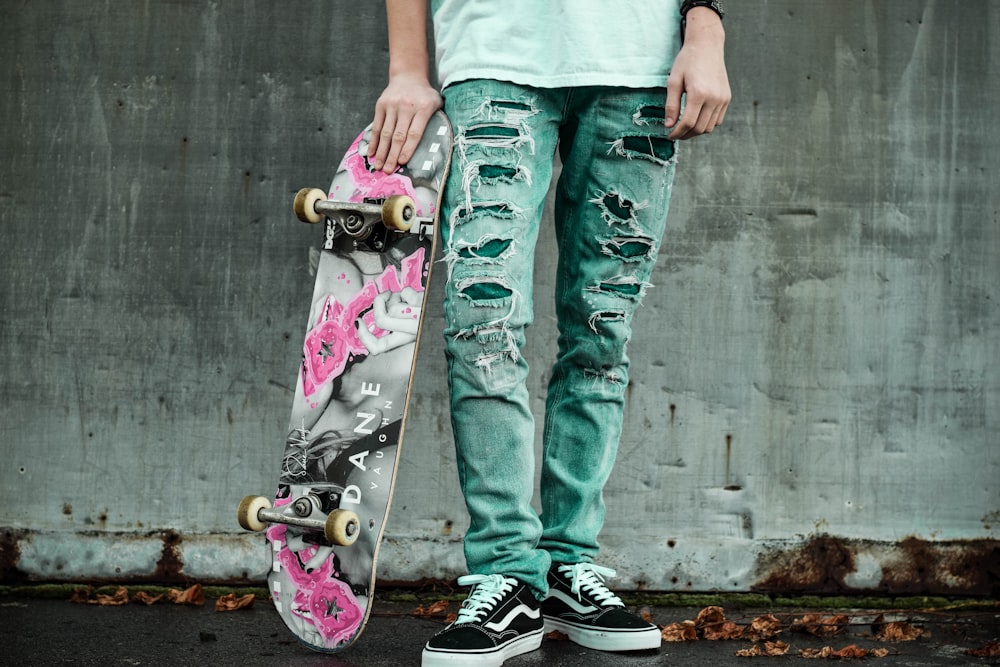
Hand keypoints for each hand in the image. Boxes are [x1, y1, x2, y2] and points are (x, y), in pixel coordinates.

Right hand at [367, 73, 441, 172]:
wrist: (408, 76)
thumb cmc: (425, 96)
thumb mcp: (436, 103)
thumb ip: (437, 121)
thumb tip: (437, 147)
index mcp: (423, 108)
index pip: (414, 133)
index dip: (408, 149)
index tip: (402, 163)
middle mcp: (406, 106)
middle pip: (398, 136)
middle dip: (392, 155)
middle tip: (388, 171)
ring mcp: (392, 105)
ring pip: (386, 133)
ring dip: (382, 151)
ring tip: (378, 166)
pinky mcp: (381, 105)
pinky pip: (377, 126)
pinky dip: (374, 141)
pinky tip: (372, 153)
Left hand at [665, 8, 730, 139]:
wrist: (707, 45)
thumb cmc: (687, 61)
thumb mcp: (673, 81)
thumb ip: (671, 105)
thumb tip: (669, 125)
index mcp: (699, 93)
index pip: (688, 123)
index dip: (677, 133)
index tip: (669, 135)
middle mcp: (714, 98)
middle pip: (699, 128)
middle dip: (686, 135)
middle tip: (675, 134)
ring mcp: (723, 98)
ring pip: (709, 127)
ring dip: (696, 131)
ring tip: (685, 128)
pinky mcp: (727, 98)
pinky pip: (717, 120)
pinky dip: (707, 124)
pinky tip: (696, 120)